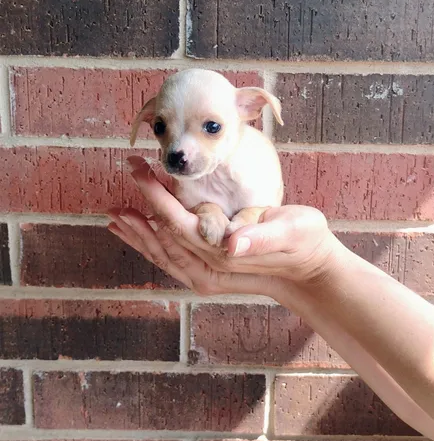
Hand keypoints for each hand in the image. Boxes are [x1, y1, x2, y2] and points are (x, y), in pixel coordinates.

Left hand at [107, 157, 340, 288]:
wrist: (311, 272)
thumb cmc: (306, 242)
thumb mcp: (292, 232)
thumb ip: (263, 236)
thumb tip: (233, 244)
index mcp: (224, 252)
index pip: (178, 222)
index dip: (155, 194)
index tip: (139, 167)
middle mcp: (210, 266)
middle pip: (163, 237)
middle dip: (139, 209)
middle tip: (126, 173)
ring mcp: (208, 273)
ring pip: (163, 252)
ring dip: (138, 232)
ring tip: (114, 215)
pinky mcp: (210, 271)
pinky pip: (173, 258)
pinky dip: (152, 245)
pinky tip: (141, 234)